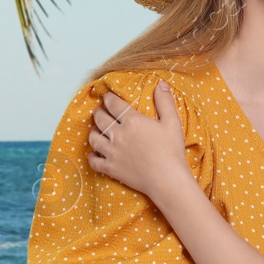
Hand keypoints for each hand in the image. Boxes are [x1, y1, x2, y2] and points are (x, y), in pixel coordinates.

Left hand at [87, 82, 191, 204]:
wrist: (167, 179)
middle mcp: (118, 135)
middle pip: (100, 119)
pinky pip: (94, 161)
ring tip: (95, 129)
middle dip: (98, 112)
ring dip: (93, 131)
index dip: (108, 98)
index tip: (107, 96)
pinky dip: (91, 156)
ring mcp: (112, 152)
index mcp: (132, 121)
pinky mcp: (111, 168)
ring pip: (93, 138)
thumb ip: (165, 102)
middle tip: (99, 111)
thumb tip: (161, 84)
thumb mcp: (172, 122)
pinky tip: (93, 153)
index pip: (113, 104)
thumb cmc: (171, 151)